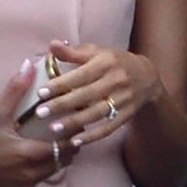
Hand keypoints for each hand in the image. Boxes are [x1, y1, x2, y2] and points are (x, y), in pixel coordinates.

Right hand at [0, 59, 77, 186]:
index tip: (75, 121)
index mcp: (27, 156)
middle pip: (60, 162)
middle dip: (67, 147)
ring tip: (54, 140)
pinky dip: (40, 170)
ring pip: (49, 173)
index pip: (63, 148)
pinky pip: (35, 182)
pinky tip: (34, 156)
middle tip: (68, 129)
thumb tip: (30, 65)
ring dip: (54, 159)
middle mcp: (27, 176)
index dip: (73, 136)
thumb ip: (16, 88)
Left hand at [30, 40, 162, 147]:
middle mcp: (116, 80)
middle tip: (40, 113)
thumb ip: (74, 51)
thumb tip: (52, 45)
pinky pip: (108, 128)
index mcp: (106, 62)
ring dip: (74, 122)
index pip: (81, 74)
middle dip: (62, 105)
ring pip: (96, 113)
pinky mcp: (127, 114)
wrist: (147, 76)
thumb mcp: (97, 52)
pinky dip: (92, 136)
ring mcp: (123, 99)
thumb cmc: (115, 62)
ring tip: (53, 129)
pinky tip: (75, 142)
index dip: (61, 84)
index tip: (41, 92)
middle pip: (86, 95)